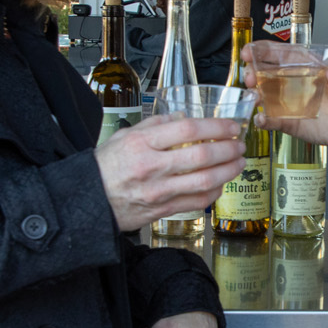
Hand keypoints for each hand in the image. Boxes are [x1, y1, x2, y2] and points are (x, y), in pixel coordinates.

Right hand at [94, 114, 243, 231]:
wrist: (87, 200)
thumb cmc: (104, 167)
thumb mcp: (124, 136)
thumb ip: (155, 125)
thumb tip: (182, 117)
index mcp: (142, 143)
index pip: (188, 129)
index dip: (216, 126)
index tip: (231, 126)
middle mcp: (152, 167)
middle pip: (202, 156)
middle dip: (228, 149)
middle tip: (239, 145)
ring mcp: (159, 191)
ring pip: (204, 181)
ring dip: (228, 171)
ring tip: (238, 163)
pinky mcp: (162, 210)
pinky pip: (196, 201)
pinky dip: (213, 192)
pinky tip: (220, 183)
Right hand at [242, 53, 327, 150]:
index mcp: (306, 65)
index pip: (281, 54)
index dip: (263, 51)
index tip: (250, 51)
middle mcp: (294, 83)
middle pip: (266, 74)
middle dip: (253, 73)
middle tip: (249, 76)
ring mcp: (291, 103)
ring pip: (265, 97)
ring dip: (254, 96)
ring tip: (253, 97)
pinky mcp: (293, 123)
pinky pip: (274, 121)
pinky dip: (265, 120)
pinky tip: (261, 119)